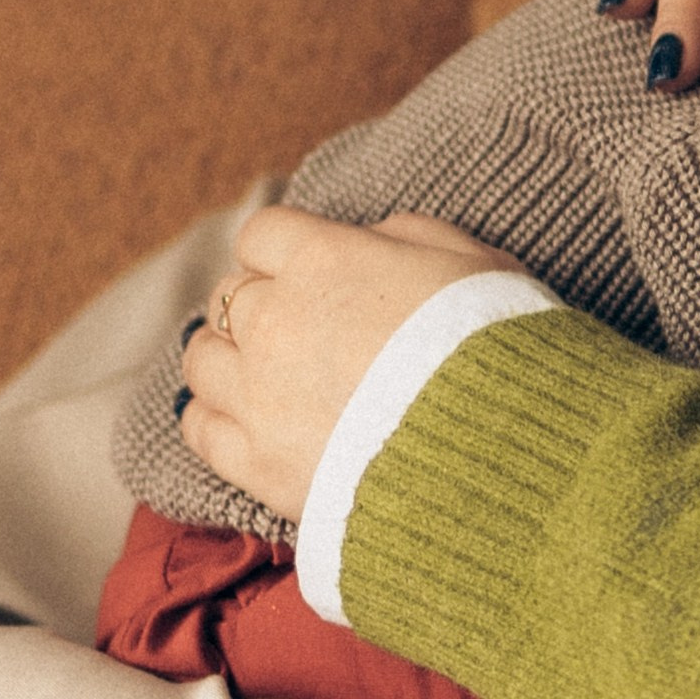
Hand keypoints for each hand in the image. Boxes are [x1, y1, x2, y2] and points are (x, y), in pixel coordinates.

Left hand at [176, 207, 522, 525]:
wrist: (499, 450)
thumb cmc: (497, 347)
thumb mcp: (470, 259)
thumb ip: (404, 236)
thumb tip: (367, 239)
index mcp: (323, 259)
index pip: (263, 234)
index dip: (285, 252)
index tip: (305, 272)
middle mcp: (275, 320)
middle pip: (230, 296)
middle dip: (259, 305)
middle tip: (296, 329)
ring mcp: (258, 394)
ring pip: (202, 359)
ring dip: (227, 359)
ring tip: (261, 374)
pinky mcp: (257, 463)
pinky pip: (199, 430)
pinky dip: (214, 420)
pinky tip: (243, 421)